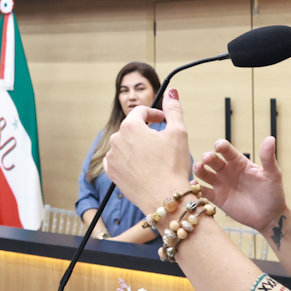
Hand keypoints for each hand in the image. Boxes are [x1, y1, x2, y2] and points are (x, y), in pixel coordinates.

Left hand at [104, 87, 194, 214]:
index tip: (164, 120)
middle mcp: (116, 140)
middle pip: (132, 127)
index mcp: (130, 126)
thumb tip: (171, 92)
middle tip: (162, 141)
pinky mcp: (111, 173)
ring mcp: (112, 157)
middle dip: (146, 131)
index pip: (141, 111)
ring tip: (154, 157)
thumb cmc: (172, 166)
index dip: (154, 113)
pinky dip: (128, 159)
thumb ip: (173, 109)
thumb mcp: (178, 133)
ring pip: (125, 144)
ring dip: (138, 146)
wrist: (164, 199)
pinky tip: (142, 166)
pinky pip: (118, 159)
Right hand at [194, 136, 286, 235]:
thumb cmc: (273, 193)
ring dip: (198, 169)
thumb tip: (270, 138)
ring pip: (204, 173)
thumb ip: (268, 158)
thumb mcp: (273, 174)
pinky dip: (196, 188)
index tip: (218, 147)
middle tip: (206, 160)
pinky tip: (193, 186)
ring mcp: (221, 184)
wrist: (270, 216)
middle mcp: (227, 171)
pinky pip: (203, 191)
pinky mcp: (217, 198)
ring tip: (198, 169)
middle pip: (211, 160)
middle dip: (206, 157)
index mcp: (239, 162)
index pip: (226, 150)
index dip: (220, 146)